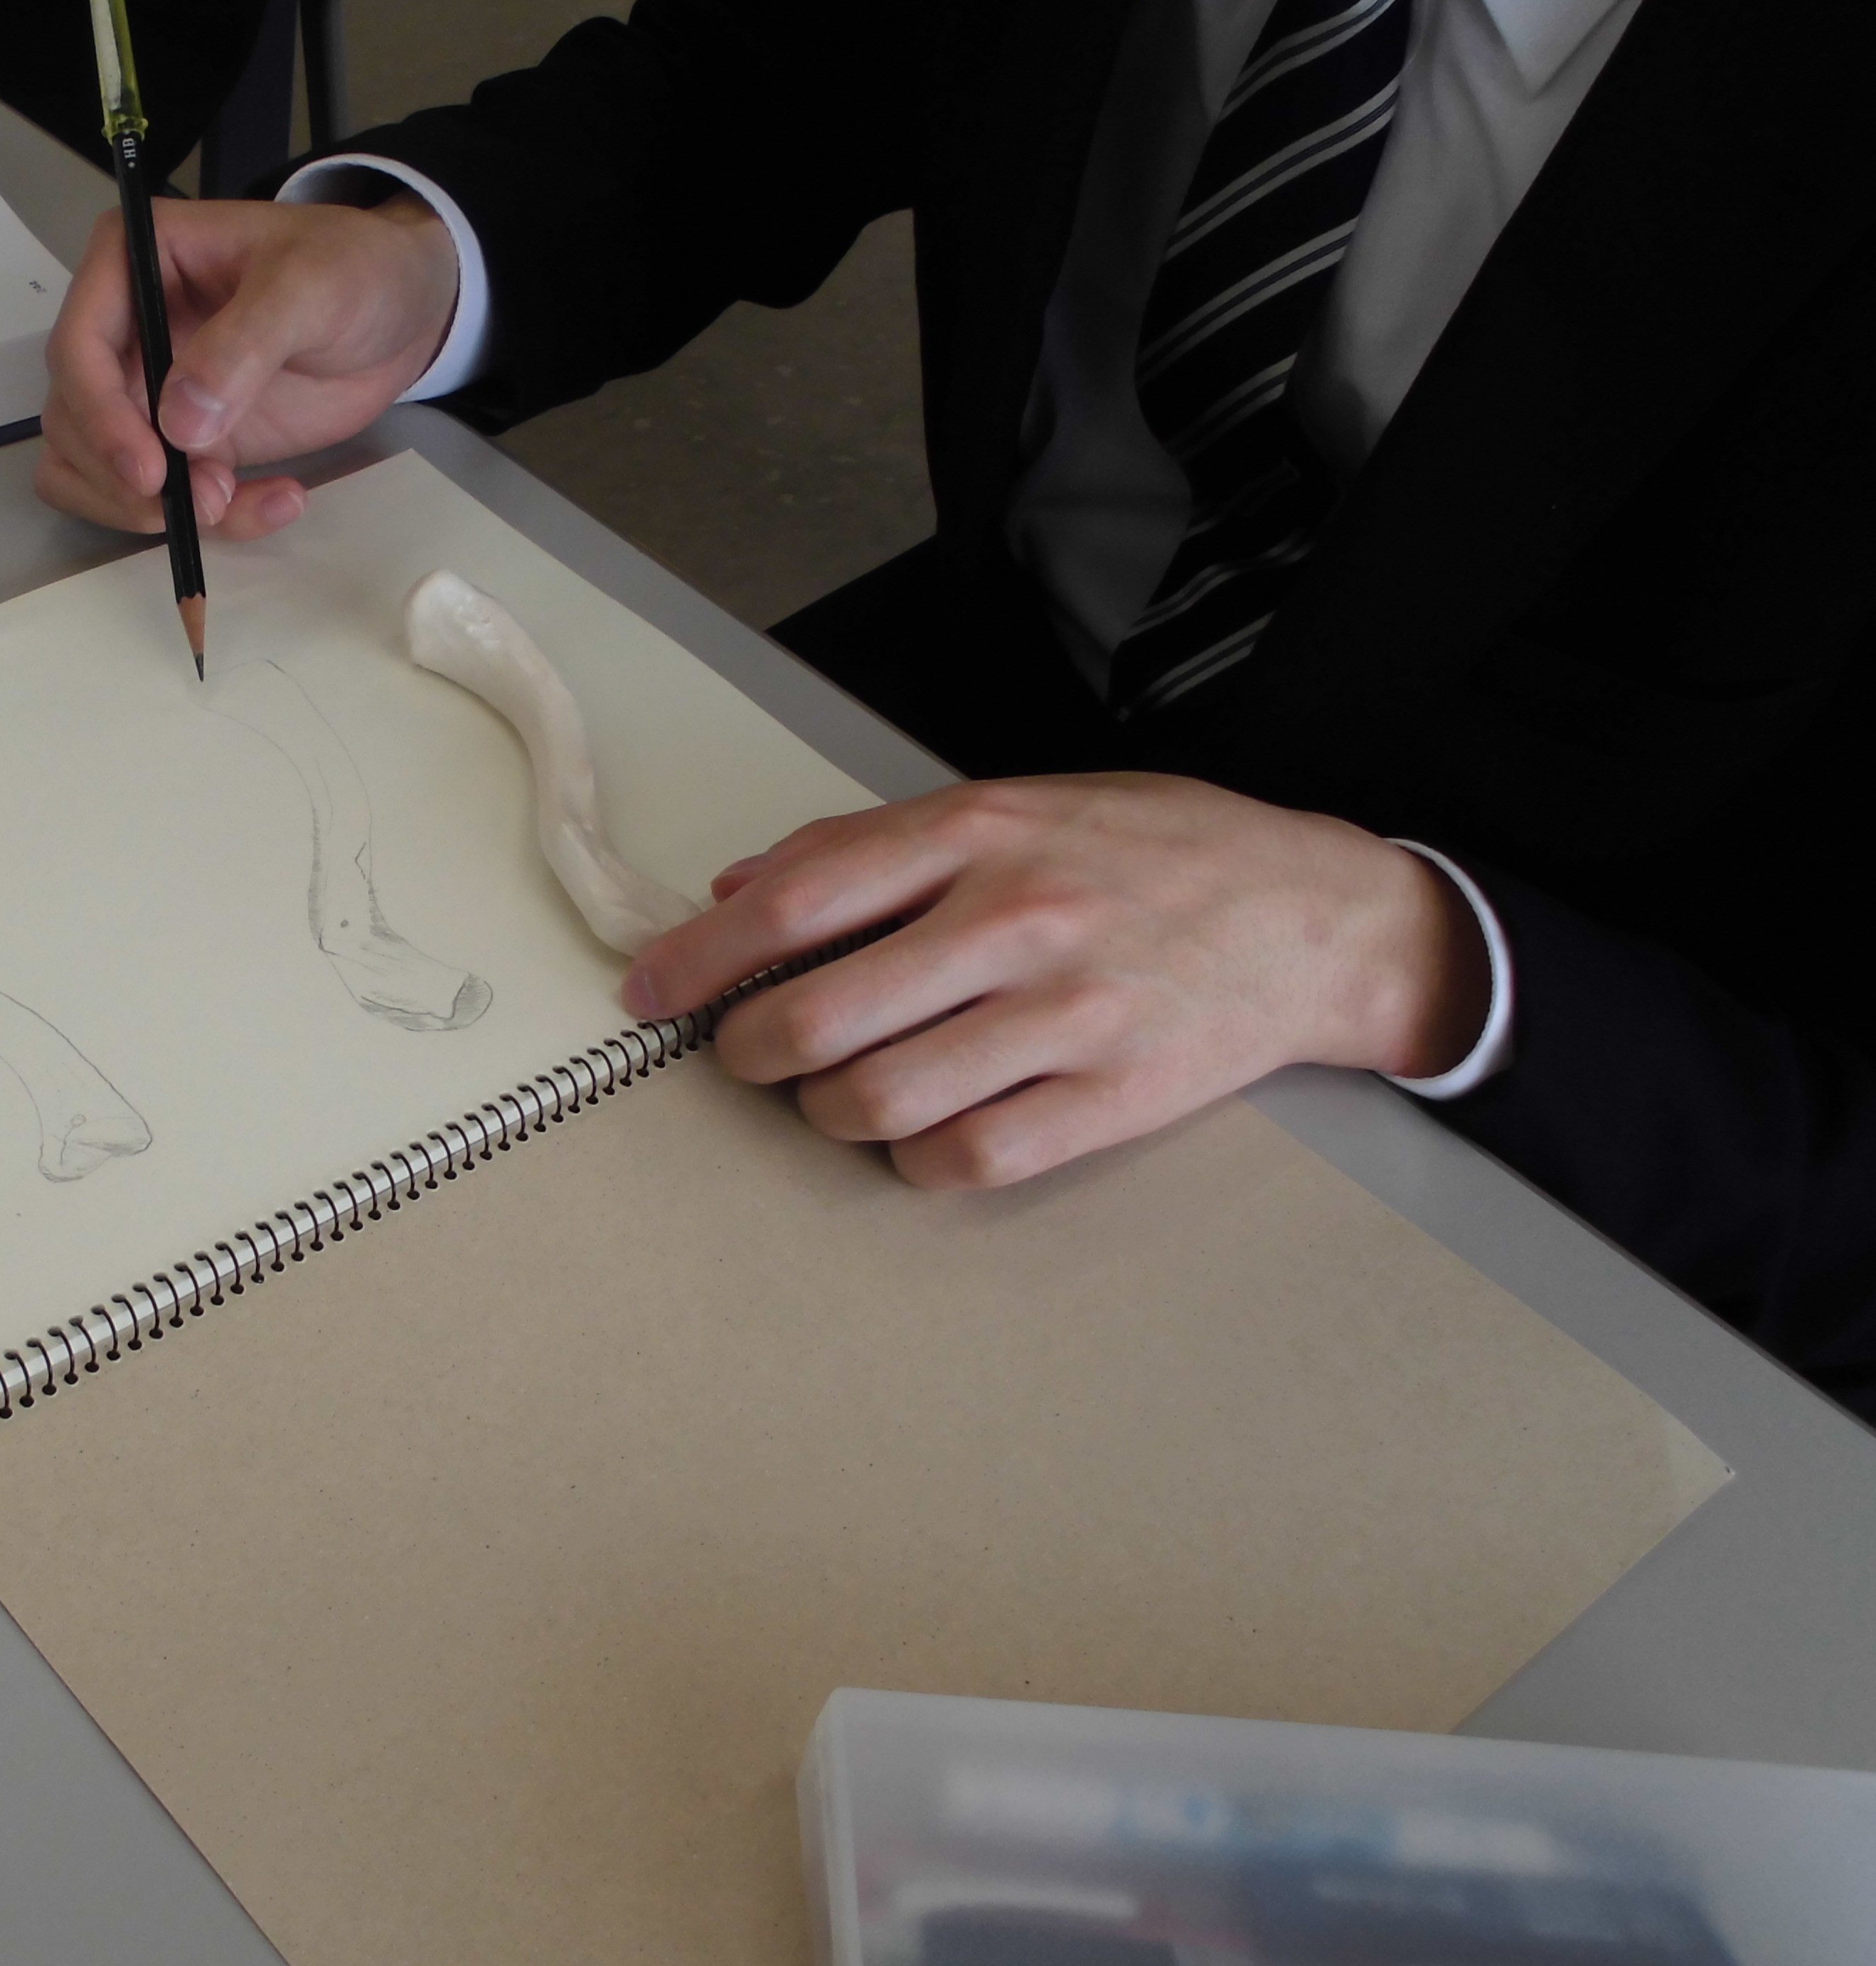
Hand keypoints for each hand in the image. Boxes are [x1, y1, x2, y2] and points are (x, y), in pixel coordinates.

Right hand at [36, 193, 459, 542]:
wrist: (403, 310)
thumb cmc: (355, 270)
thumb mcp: (310, 286)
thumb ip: (243, 344)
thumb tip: (178, 424)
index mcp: (131, 259)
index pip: (77, 345)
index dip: (99, 415)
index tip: (150, 472)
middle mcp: (122, 325)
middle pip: (73, 417)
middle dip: (124, 474)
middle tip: (205, 502)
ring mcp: (145, 385)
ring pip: (92, 467)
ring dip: (145, 508)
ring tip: (233, 505)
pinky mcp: (179, 438)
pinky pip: (149, 495)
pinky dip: (193, 520)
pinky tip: (267, 504)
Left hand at [618, 773, 1488, 1188]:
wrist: (1315, 915)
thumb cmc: (1150, 852)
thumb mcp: (1014, 805)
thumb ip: (871, 846)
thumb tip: (735, 892)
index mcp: (981, 833)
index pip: (796, 902)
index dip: (700, 960)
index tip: (649, 991)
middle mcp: (1018, 920)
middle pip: (817, 1019)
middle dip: (747, 1051)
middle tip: (747, 1051)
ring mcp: (1068, 1016)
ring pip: (876, 1102)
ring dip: (826, 1111)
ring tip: (840, 1089)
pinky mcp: (1114, 1100)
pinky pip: (963, 1160)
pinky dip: (915, 1158)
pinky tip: (922, 1128)